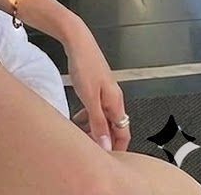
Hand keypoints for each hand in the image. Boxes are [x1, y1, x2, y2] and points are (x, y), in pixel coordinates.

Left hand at [65, 24, 130, 152]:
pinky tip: (76, 119)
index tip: (108, 160)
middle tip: (90, 149)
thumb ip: (98, 122)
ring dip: (93, 128)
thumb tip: (106, 144)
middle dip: (104, 139)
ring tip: (80, 136)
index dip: (117, 148)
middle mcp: (113, 98)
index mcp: (116, 102)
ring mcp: (104, 91)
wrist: (77, 40)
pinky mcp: (94, 86)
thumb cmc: (84, 64)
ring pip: (103, 117)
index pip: (124, 133)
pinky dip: (87, 116)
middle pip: (113, 126)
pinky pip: (94, 107)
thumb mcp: (90, 98)